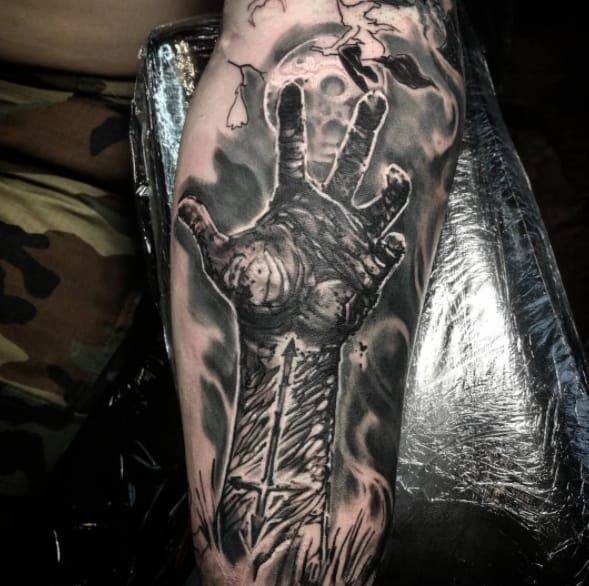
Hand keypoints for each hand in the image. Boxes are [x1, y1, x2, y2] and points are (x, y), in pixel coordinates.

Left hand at [177, 83, 409, 344]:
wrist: (284, 334)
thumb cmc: (254, 296)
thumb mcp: (223, 261)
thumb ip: (205, 231)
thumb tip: (181, 205)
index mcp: (295, 206)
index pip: (296, 155)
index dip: (293, 122)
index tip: (291, 88)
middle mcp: (327, 215)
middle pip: (350, 163)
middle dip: (363, 130)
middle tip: (373, 96)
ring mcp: (351, 240)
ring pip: (381, 204)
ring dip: (393, 190)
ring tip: (396, 177)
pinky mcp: (367, 269)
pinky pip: (386, 253)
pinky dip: (390, 248)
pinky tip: (388, 244)